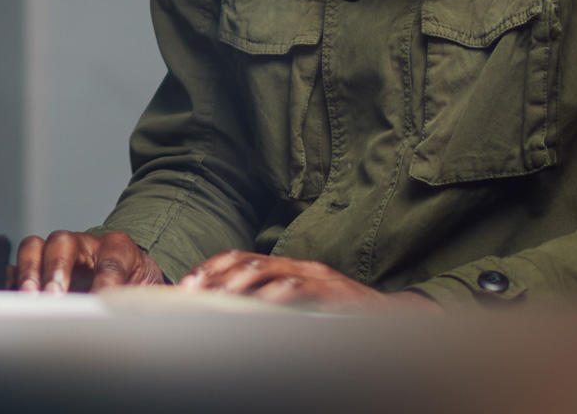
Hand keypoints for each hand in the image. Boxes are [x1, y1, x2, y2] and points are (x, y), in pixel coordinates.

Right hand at [10, 230, 166, 292]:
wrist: (131, 277)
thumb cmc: (141, 285)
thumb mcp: (153, 291)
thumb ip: (154, 299)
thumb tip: (169, 312)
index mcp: (120, 247)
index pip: (111, 257)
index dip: (105, 278)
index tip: (100, 299)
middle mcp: (86, 244)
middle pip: (64, 242)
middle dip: (57, 268)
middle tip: (54, 295)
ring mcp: (61, 253)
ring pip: (36, 246)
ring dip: (30, 271)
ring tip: (29, 297)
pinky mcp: (41, 266)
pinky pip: (18, 265)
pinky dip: (12, 278)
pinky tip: (10, 295)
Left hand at [177, 250, 441, 312]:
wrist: (389, 319)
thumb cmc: (340, 315)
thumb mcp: (302, 306)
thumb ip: (272, 304)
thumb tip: (234, 313)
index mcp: (288, 267)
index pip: (242, 258)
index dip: (213, 267)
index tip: (187, 282)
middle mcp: (299, 266)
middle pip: (248, 260)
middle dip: (216, 274)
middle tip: (191, 290)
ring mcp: (316, 277)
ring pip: (269, 270)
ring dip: (238, 283)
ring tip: (217, 295)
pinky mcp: (332, 293)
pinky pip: (300, 289)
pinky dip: (278, 295)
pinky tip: (260, 303)